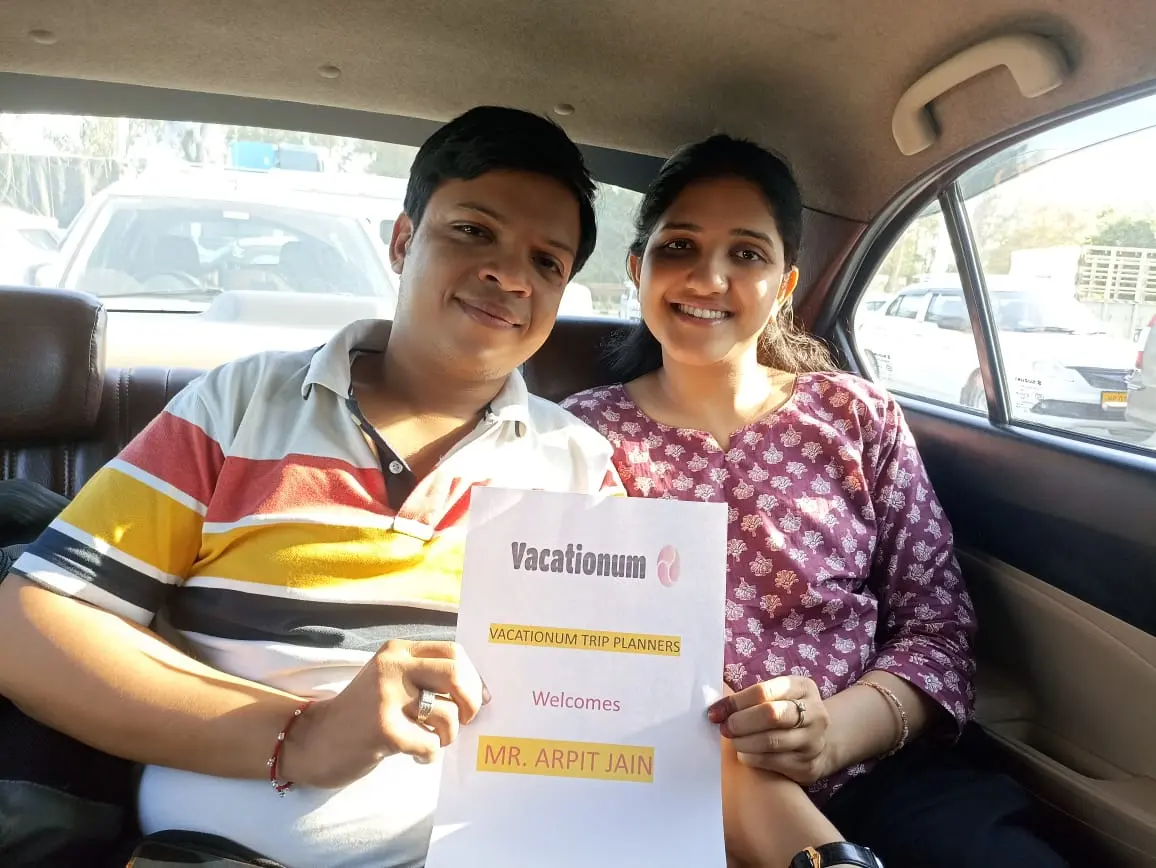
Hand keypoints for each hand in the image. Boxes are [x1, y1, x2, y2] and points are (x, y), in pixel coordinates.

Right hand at [283, 639, 488, 787]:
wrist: (314, 741)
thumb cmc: (361, 714)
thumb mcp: (391, 681)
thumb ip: (425, 677)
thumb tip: (479, 693)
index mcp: (397, 651)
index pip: (453, 652)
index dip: (473, 677)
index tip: (477, 699)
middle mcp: (393, 667)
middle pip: (455, 675)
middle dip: (470, 702)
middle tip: (464, 721)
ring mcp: (386, 696)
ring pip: (447, 713)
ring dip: (448, 735)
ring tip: (431, 740)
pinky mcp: (383, 729)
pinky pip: (430, 743)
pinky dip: (429, 754)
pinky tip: (414, 754)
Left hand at [708, 676, 830, 784]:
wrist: (816, 743)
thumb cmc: (785, 713)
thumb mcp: (776, 696)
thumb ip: (749, 698)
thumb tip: (715, 708)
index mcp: (802, 687)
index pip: (763, 691)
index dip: (735, 702)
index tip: (715, 711)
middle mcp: (815, 712)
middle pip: (770, 714)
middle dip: (740, 722)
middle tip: (724, 728)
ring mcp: (813, 740)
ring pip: (771, 741)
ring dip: (744, 742)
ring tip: (733, 741)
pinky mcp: (808, 765)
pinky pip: (773, 762)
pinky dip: (752, 758)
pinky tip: (744, 754)